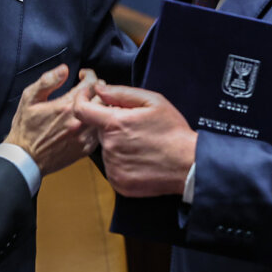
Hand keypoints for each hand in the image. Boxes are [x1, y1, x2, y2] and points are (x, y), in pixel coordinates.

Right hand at [4, 65, 99, 174]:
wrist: (26, 157)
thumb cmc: (25, 127)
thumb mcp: (29, 98)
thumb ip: (48, 81)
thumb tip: (64, 69)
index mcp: (66, 106)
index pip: (92, 84)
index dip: (90, 75)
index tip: (84, 75)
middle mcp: (79, 121)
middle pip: (104, 98)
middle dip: (98, 88)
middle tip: (88, 88)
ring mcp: (84, 136)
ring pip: (106, 115)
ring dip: (101, 106)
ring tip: (90, 103)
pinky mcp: (86, 148)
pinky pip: (102, 131)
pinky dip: (99, 122)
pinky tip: (89, 119)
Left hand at [75, 82, 196, 196]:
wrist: (189, 164)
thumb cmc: (173, 131)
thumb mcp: (152, 101)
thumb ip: (120, 93)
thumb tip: (98, 88)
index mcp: (115, 124)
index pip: (81, 111)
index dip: (81, 100)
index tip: (87, 98)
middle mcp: (110, 147)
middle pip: (99, 130)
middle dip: (112, 125)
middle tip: (135, 127)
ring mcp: (113, 167)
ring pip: (107, 149)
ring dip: (118, 144)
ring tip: (142, 145)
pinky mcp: (119, 183)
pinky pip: (113, 167)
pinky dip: (122, 162)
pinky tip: (140, 159)